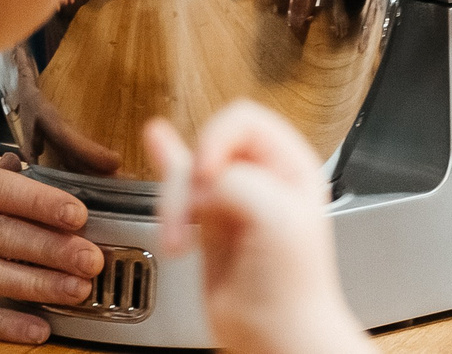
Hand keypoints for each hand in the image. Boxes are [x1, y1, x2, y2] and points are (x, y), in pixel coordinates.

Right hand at [147, 105, 367, 353]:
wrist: (277, 337)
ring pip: (187, 171)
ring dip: (173, 201)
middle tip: (194, 206)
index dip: (218, 138)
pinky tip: (157, 139)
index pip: (244, 120)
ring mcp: (232, 199)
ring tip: (178, 234)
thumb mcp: (275, 216)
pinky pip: (180, 183)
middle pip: (209, 144)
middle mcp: (262, 177)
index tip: (206, 172)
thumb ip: (236, 182)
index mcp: (290, 165)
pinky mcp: (207, 222)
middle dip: (192, 176)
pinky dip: (165, 163)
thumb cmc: (294, 286)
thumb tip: (201, 184)